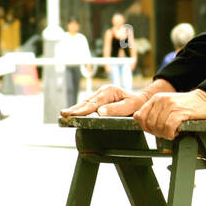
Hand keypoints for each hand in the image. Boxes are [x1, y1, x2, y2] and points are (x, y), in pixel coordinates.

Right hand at [60, 77, 174, 117]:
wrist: (141, 100)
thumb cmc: (137, 104)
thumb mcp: (130, 106)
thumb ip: (116, 109)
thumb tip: (100, 112)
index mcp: (109, 91)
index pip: (94, 103)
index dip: (83, 110)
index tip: (74, 114)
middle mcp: (103, 91)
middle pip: (87, 102)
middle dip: (75, 109)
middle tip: (64, 114)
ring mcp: (101, 94)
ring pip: (86, 103)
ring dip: (75, 109)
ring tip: (64, 114)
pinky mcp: (100, 99)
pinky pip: (88, 104)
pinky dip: (80, 109)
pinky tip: (73, 113)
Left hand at [134, 88, 205, 139]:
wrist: (204, 101)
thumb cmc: (186, 106)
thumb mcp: (166, 105)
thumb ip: (151, 111)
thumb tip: (137, 118)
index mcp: (156, 98)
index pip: (140, 116)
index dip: (146, 128)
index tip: (155, 131)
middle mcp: (161, 100)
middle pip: (149, 123)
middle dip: (157, 132)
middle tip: (166, 133)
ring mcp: (171, 105)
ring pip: (159, 126)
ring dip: (165, 134)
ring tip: (173, 132)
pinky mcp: (180, 112)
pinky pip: (169, 127)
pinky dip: (171, 133)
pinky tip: (176, 132)